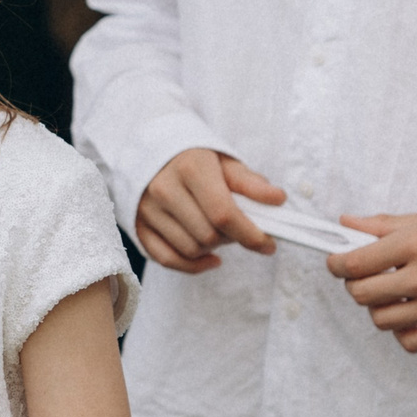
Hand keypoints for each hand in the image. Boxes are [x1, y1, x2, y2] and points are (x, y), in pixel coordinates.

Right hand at [135, 147, 281, 271]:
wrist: (149, 150)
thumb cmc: (194, 158)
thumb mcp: (224, 161)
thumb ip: (250, 182)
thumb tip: (277, 200)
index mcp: (190, 168)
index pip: (223, 213)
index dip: (250, 234)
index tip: (269, 244)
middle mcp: (164, 189)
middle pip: (208, 235)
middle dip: (232, 238)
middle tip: (239, 229)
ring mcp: (147, 210)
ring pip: (191, 250)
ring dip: (213, 249)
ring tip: (220, 233)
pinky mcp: (138, 227)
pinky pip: (168, 259)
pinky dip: (193, 266)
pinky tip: (211, 259)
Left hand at [327, 210, 416, 352]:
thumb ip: (380, 226)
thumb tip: (344, 224)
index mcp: (414, 246)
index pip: (355, 263)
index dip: (336, 264)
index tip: (336, 263)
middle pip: (362, 295)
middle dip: (355, 285)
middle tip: (363, 278)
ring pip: (381, 320)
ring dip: (378, 307)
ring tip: (390, 294)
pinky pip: (408, 341)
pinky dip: (401, 330)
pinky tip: (408, 313)